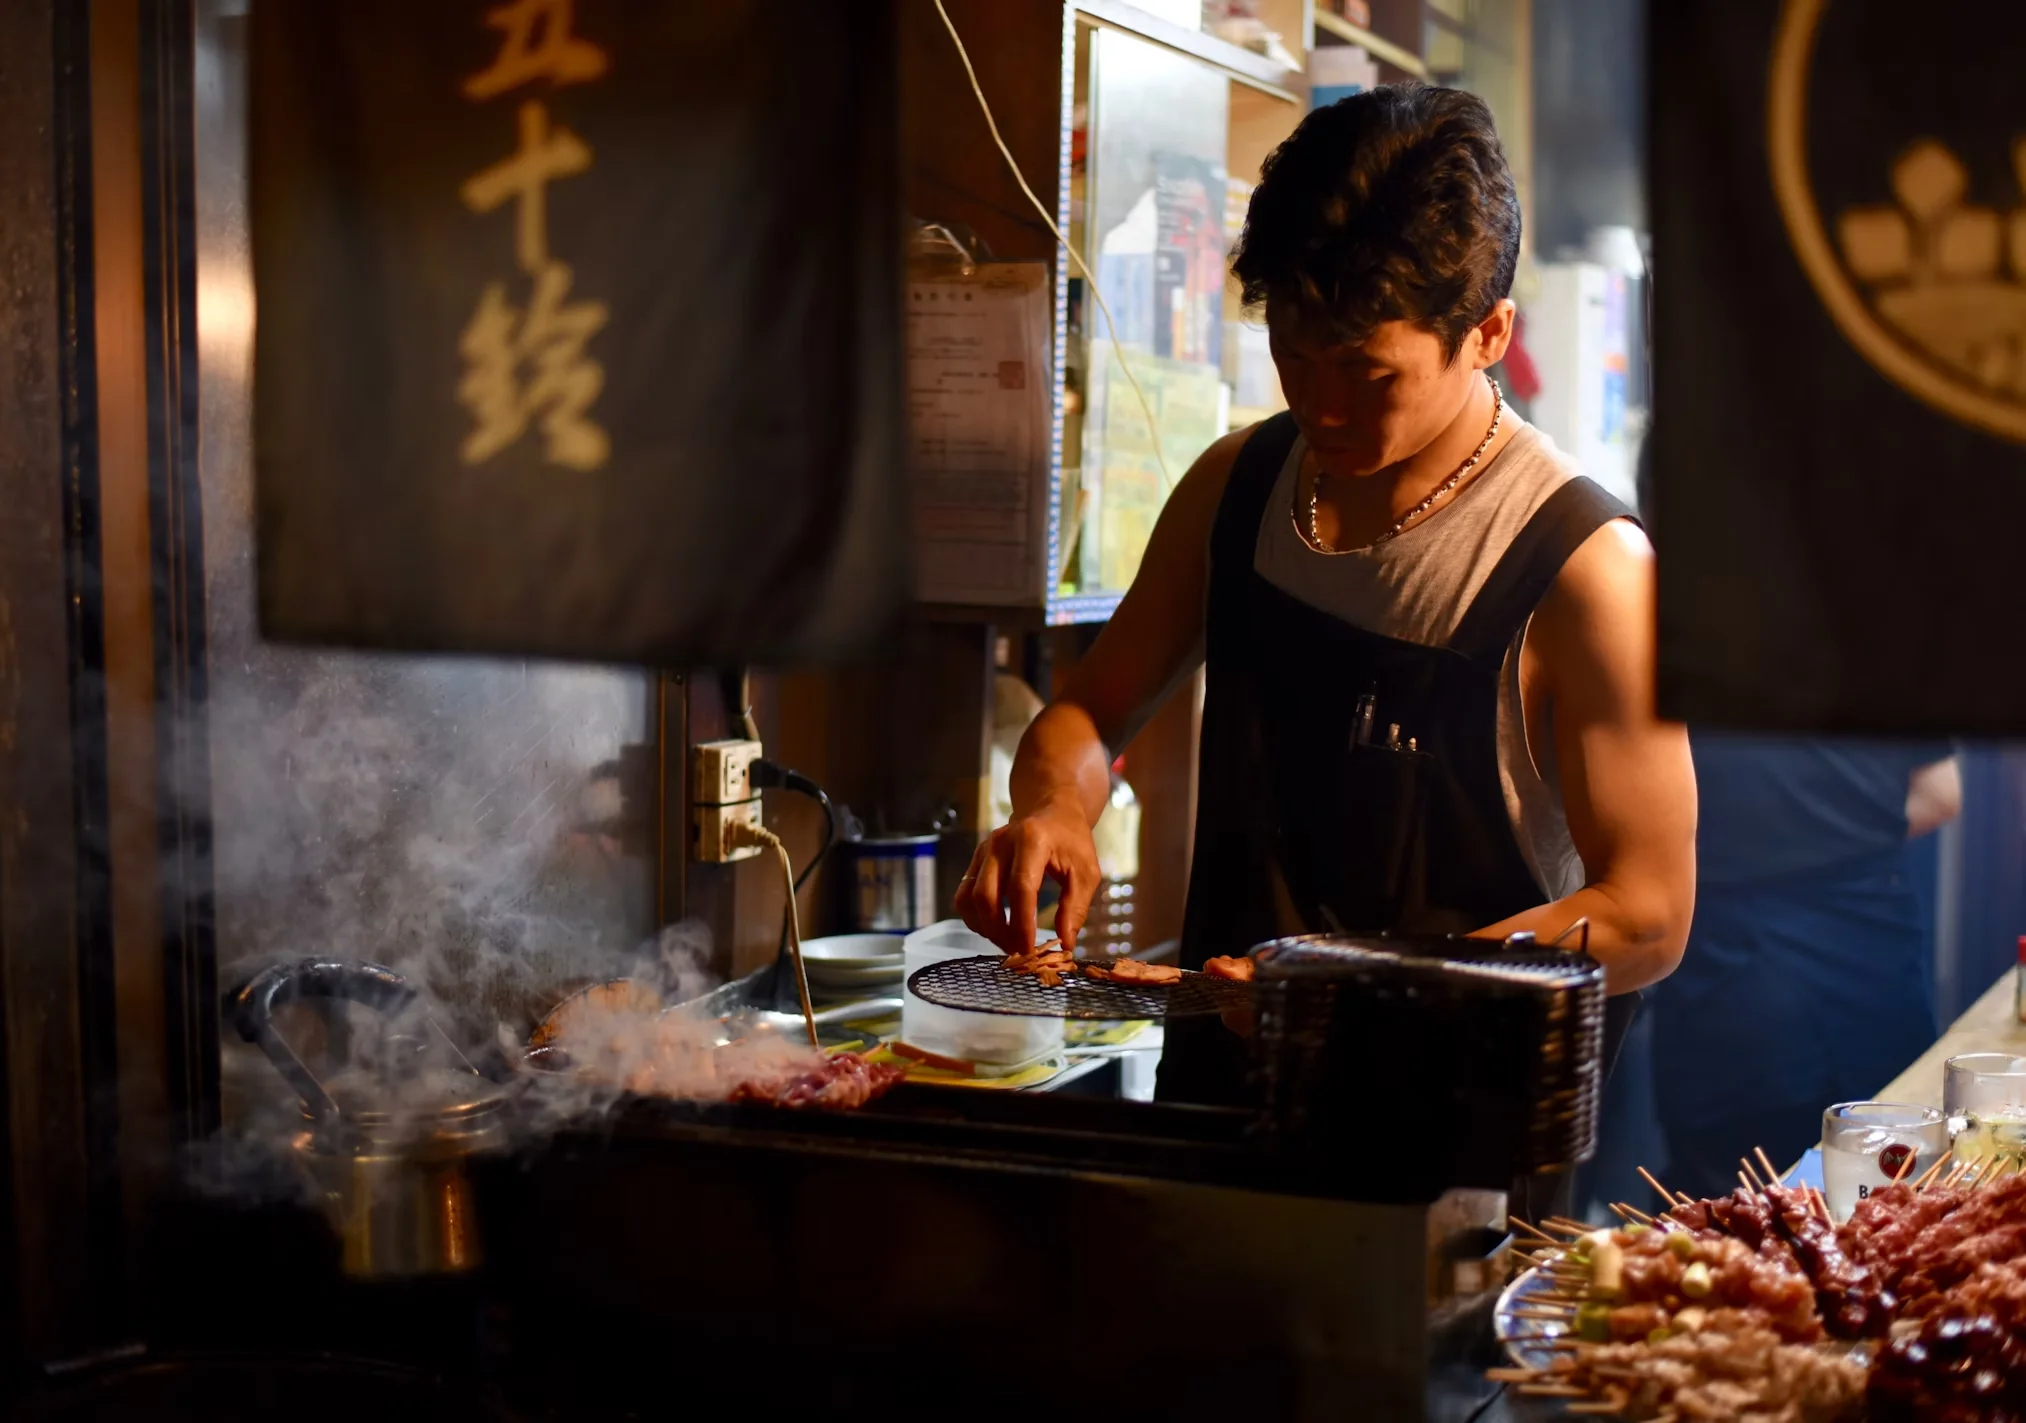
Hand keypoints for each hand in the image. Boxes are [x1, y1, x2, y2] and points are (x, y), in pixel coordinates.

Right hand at [954, 798, 1100, 953]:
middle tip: (1019, 952)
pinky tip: (995, 928)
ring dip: (984, 928)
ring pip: (969, 898)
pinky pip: (964, 895)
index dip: (1022, 924)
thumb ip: (1075, 909)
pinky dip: (975, 918)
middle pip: (986, 896)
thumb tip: (1064, 946)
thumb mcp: (1085, 872)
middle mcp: (1000, 843)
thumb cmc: (1071, 841)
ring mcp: (983, 850)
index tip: (1030, 951)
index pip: (1020, 888)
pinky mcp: (975, 859)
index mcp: (1032, 841)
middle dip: (999, 931)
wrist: (1051, 810)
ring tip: (1008, 943)